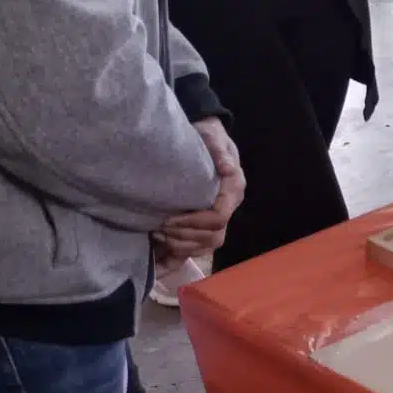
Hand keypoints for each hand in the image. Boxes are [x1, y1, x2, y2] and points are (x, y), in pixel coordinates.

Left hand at [153, 118, 245, 259]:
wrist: (205, 137)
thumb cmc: (207, 135)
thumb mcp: (213, 136)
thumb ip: (219, 150)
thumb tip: (227, 167)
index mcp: (234, 188)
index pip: (220, 216)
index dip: (194, 222)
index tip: (169, 218)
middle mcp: (229, 205)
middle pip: (213, 236)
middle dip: (184, 236)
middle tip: (159, 227)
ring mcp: (219, 216)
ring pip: (206, 245)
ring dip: (181, 245)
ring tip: (158, 235)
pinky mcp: (205, 222)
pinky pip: (197, 247)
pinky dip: (180, 255)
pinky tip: (161, 256)